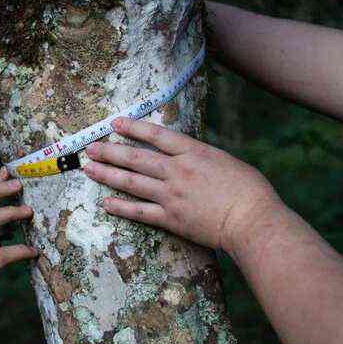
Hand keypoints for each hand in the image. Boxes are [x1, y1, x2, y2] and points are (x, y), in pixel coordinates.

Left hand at [82, 117, 280, 253]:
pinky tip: (106, 202)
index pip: (156, 135)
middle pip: (136, 158)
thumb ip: (199, 156)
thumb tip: (182, 153)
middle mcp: (178, 171)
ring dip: (107, 174)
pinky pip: (139, 211)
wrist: (253, 221)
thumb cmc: (249, 190)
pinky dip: (121, 207)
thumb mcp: (224, 160)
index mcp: (193, 153)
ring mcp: (172, 195)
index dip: (133, 128)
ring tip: (89, 169)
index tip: (115, 123)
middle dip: (110, 151)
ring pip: (132, 182)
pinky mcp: (171, 218)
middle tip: (90, 148)